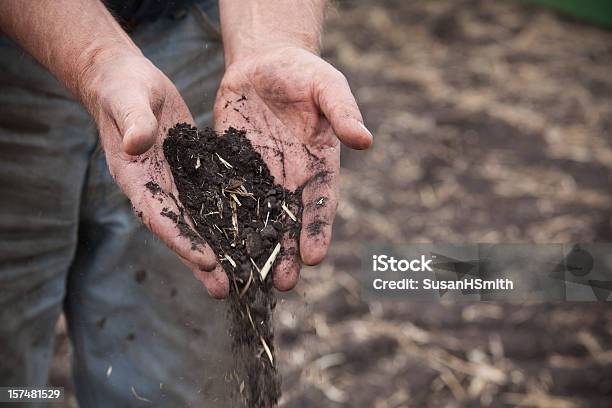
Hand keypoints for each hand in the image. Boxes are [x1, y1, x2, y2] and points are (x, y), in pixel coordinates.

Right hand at [82, 50, 228, 297]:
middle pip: (182, 229)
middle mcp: (155, 188)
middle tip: (227, 288)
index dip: (182, 239)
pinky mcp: (191, 171)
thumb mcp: (128, 100)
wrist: (127, 82)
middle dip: (203, 260)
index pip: (159, 215)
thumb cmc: (122, 88)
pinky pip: (211, 198)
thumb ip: (132, 122)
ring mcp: (173, 183)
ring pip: (199, 221)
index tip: (206, 261)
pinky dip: (227, 217)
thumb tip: (136, 145)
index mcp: (135, 178)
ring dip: (219, 247)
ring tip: (242, 274)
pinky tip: (250, 233)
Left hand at [214, 46, 371, 290]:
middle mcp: (291, 178)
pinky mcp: (232, 169)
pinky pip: (228, 199)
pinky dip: (224, 223)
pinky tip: (217, 246)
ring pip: (258, 219)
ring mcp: (260, 177)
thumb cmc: (302, 73)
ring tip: (251, 279)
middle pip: (290, 221)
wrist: (263, 63)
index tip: (315, 257)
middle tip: (283, 284)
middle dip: (287, 253)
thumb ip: (342, 112)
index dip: (318, 230)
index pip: (320, 203)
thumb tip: (365, 140)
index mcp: (318, 165)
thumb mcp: (326, 85)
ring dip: (256, 249)